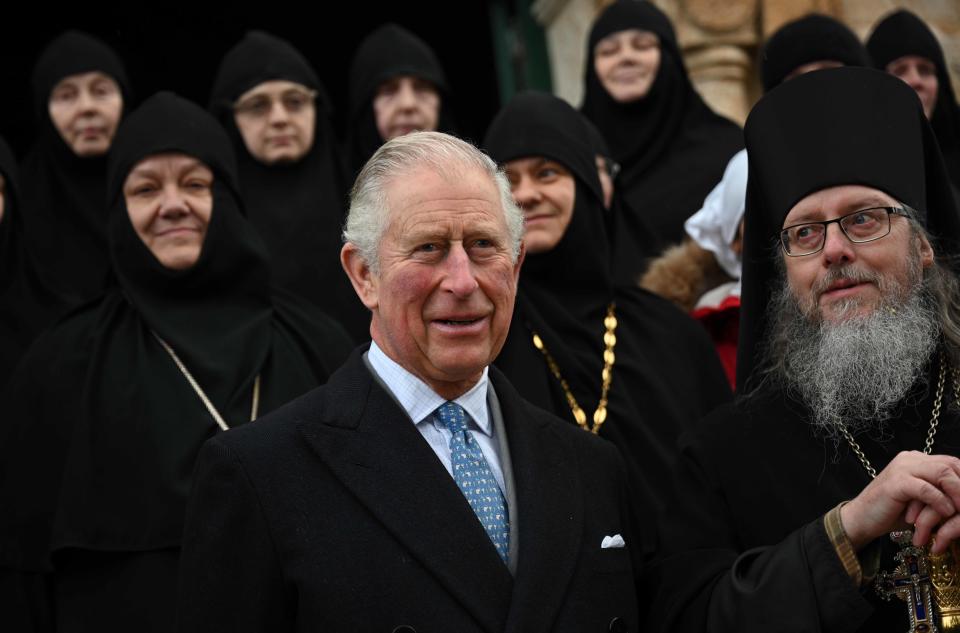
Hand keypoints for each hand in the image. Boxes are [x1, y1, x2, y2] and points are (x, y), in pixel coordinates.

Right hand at [840, 451, 959, 550]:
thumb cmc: (892, 513)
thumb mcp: (923, 502)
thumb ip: (941, 494)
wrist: (861, 519)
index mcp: (916, 460)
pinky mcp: (895, 483)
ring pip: (942, 472)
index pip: (952, 462)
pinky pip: (926, 488)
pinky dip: (940, 502)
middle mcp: (910, 459)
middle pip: (951, 464)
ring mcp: (902, 468)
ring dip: (958, 493)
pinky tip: (945, 514)